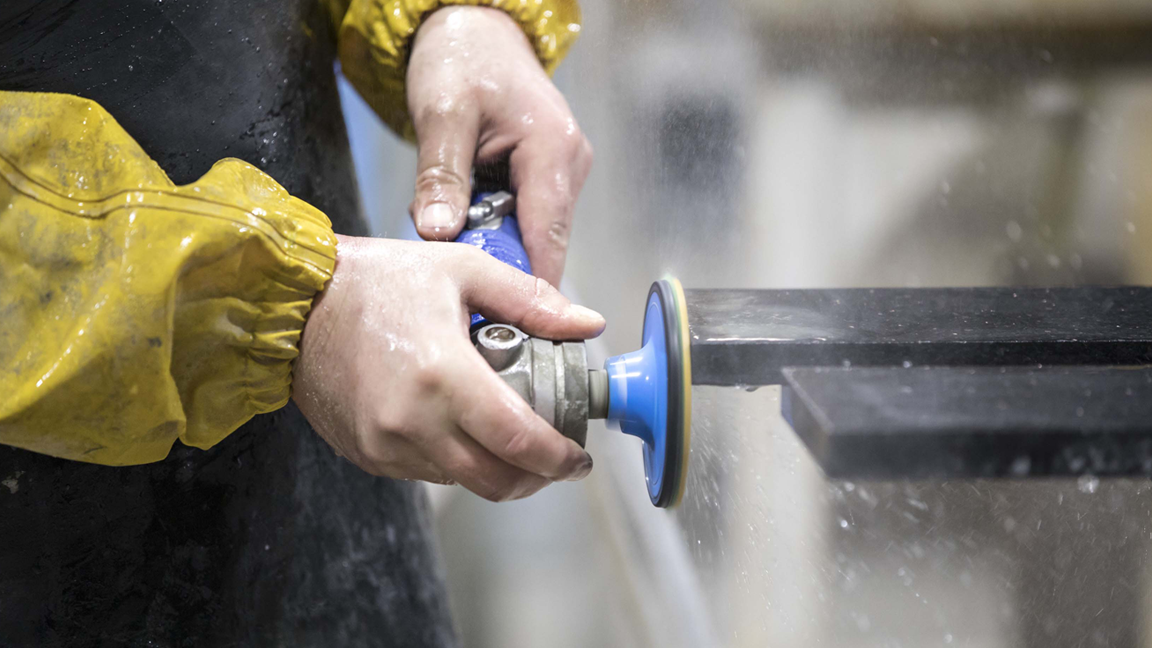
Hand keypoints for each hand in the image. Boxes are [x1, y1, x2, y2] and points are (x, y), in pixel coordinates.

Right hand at [292, 236, 604, 500]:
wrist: (294, 303)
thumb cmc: (376, 281)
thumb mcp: (462, 271)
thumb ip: (531, 301)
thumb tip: (586, 324)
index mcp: (442, 374)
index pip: (518, 440)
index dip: (557, 458)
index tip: (577, 459)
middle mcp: (412, 422)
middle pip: (494, 480)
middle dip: (534, 477)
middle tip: (553, 458)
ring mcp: (385, 445)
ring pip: (461, 480)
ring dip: (493, 468)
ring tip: (507, 432)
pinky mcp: (367, 455)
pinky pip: (426, 472)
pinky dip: (454, 460)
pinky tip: (460, 426)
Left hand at [405, 6, 592, 285]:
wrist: (474, 28)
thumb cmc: (461, 59)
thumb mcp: (441, 114)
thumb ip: (440, 177)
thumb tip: (439, 236)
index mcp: (553, 150)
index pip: (549, 237)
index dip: (531, 285)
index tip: (508, 324)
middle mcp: (570, 164)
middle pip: (542, 241)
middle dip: (500, 261)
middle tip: (454, 275)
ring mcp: (563, 170)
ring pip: (532, 232)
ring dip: (493, 241)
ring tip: (451, 236)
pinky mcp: (547, 174)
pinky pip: (524, 216)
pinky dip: (494, 224)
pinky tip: (464, 216)